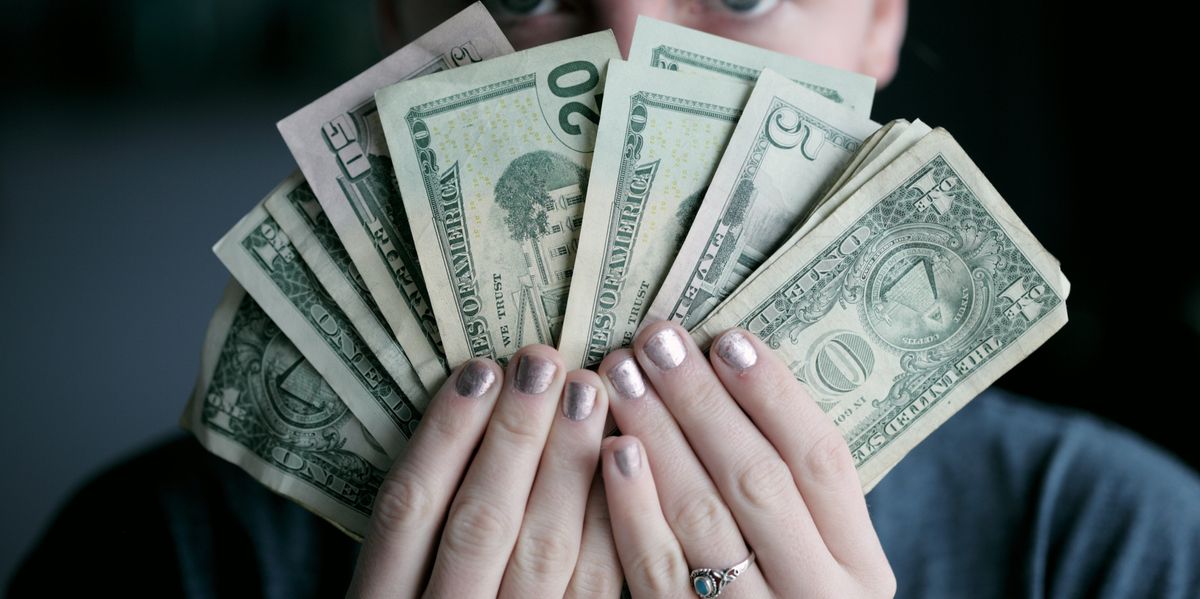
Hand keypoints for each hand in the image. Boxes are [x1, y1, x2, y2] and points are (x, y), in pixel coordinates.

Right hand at [347, 345, 623, 597]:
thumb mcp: (393, 587)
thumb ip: (418, 525)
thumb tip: (474, 402)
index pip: (408, 509)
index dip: (444, 435)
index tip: (479, 370)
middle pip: (480, 521)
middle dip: (516, 436)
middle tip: (545, 361)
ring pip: (543, 552)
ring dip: (567, 467)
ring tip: (588, 393)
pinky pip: (595, 587)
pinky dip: (607, 522)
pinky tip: (619, 462)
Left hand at [596, 322, 896, 597]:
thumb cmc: (786, 596)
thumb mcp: (818, 555)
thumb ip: (794, 495)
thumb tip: (732, 373)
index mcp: (860, 566)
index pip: (822, 461)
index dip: (774, 394)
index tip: (727, 337)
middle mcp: (818, 595)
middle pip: (758, 480)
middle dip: (702, 402)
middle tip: (657, 340)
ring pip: (703, 518)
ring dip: (658, 437)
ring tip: (622, 376)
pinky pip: (656, 569)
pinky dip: (631, 506)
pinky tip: (612, 451)